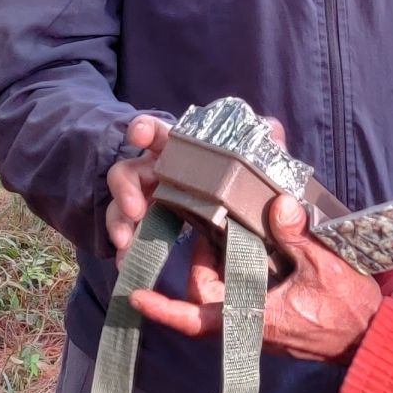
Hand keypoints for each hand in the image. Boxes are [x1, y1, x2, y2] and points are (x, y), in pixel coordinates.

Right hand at [109, 111, 286, 255]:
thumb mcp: (257, 170)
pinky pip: (130, 237)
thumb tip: (274, 128)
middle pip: (128, 171)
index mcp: (180, 152)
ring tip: (126, 244)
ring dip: (118, 222)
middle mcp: (157, 173)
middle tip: (135, 210)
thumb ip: (266, 150)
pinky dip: (126, 251)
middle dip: (125, 188)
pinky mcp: (147, 227)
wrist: (236, 223)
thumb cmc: (242, 187)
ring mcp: (147, 200)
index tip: (140, 135)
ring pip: (120, 205)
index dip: (145, 129)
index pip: (158, 133)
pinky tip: (126, 265)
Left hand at [132, 195, 382, 362]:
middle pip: (207, 293)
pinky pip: (245, 290)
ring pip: (225, 290)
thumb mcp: (325, 268)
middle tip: (208, 225)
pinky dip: (242, 267)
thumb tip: (278, 204)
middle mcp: (249, 323)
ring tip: (230, 225)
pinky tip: (257, 240)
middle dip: (201, 260)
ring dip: (223, 261)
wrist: (371, 338)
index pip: (195, 319)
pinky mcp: (273, 314)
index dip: (164, 308)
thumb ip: (299, 236)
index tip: (135, 295)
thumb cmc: (348, 313)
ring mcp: (260, 320)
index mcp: (252, 319)